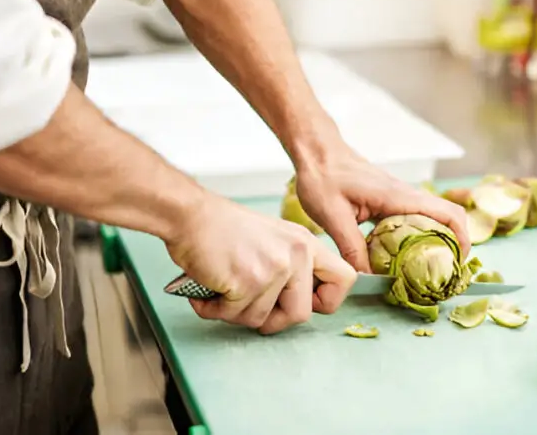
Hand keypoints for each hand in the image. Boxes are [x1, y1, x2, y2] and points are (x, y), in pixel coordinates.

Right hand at [164, 194, 356, 333]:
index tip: (303, 302)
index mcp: (306, 244)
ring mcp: (274, 268)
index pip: (345, 279)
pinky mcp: (248, 281)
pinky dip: (215, 310)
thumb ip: (291, 268)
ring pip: (262, 320)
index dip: (325, 301)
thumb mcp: (274, 239)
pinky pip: (234, 316)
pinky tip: (206, 293)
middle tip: (250, 308)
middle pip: (302, 315)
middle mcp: (297, 255)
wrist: (191, 215)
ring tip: (222, 292)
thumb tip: (294, 306)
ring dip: (236, 313)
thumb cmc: (224, 229)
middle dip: (273, 321)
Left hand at [294, 145, 469, 271]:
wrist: (316, 152)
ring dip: (438, 240)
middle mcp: (405, 195)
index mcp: (397, 197)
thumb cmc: (322, 177)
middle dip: (454, 243)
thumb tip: (368, 277)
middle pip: (448, 216)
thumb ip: (352, 247)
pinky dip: (418, 236)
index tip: (458, 264)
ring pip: (433, 217)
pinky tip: (403, 256)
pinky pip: (415, 218)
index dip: (461, 238)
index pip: (447, 214)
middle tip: (445, 272)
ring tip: (428, 269)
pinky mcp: (389, 200)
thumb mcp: (332, 216)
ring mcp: (399, 196)